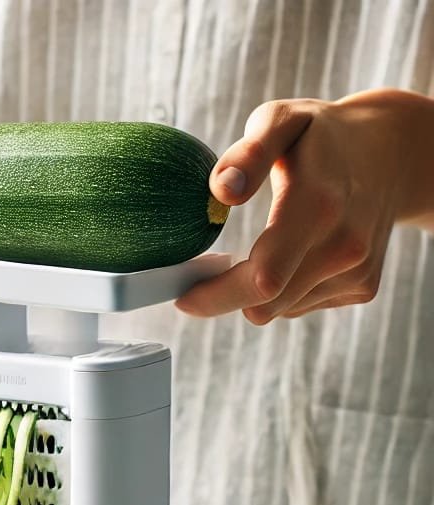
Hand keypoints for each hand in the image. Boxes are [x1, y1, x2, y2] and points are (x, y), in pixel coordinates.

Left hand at [176, 90, 425, 322]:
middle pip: (263, 306)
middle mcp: (344, 246)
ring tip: (261, 247)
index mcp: (319, 205)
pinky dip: (284, 290)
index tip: (184, 295)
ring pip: (278, 310)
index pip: (261, 278)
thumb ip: (249, 151)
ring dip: (255, 291)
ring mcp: (356, 271)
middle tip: (206, 271)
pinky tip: (294, 254)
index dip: (214, 296)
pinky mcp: (363, 287)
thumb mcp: (282, 120)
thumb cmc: (322, 136)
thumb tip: (222, 192)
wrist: (394, 153)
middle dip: (223, 297)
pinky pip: (299, 306)